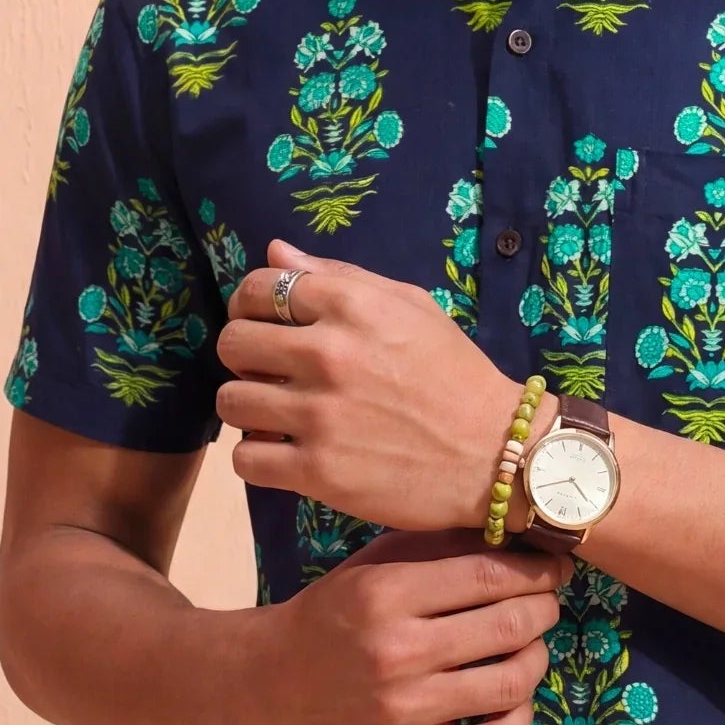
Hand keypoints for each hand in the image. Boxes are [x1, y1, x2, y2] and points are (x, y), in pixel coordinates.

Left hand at [215, 238, 533, 528]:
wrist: (494, 454)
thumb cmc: (454, 375)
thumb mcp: (411, 307)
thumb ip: (340, 277)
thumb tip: (276, 252)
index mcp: (351, 306)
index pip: (258, 288)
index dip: (251, 304)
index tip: (264, 323)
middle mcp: (329, 354)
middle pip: (232, 342)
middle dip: (245, 356)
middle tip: (271, 372)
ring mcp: (319, 415)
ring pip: (230, 401)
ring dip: (248, 407)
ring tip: (278, 414)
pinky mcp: (317, 471)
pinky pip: (244, 458)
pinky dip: (257, 457)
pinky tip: (284, 452)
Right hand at [253, 525, 569, 724]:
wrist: (269, 685)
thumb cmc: (330, 614)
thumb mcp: (373, 567)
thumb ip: (438, 550)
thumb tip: (517, 539)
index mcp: (386, 595)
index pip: (488, 576)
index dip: (536, 571)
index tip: (554, 568)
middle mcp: (396, 652)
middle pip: (508, 626)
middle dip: (544, 609)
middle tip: (547, 603)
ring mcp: (403, 710)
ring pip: (509, 683)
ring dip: (537, 660)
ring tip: (532, 647)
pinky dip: (519, 719)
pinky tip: (516, 699)